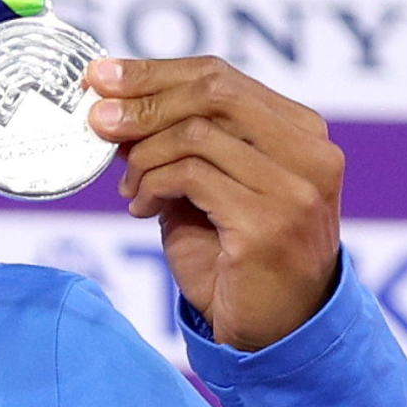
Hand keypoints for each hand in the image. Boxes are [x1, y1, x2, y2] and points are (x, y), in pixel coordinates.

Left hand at [85, 56, 343, 351]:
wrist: (275, 334)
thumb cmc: (237, 262)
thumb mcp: (205, 190)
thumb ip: (176, 147)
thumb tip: (114, 107)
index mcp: (302, 132)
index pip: (221, 77)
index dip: (155, 72)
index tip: (101, 76)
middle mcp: (310, 152)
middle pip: (211, 94)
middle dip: (141, 101)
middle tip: (96, 120)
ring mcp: (295, 186)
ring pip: (194, 134)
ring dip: (143, 157)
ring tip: (128, 188)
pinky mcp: (267, 221)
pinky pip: (189, 176)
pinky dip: (151, 186)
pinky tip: (142, 208)